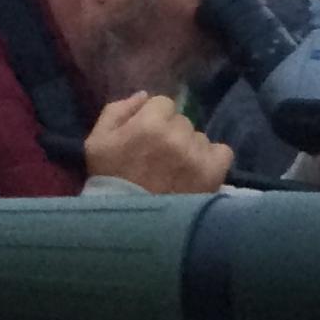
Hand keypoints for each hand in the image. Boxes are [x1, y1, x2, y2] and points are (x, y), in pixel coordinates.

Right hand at [85, 91, 231, 193]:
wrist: (127, 224)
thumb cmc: (109, 180)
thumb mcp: (97, 142)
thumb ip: (118, 110)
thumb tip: (144, 95)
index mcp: (148, 124)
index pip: (163, 103)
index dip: (154, 118)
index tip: (147, 138)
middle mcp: (176, 136)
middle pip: (182, 121)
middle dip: (172, 134)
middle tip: (160, 158)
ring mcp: (196, 156)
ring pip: (199, 138)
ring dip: (190, 148)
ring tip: (176, 171)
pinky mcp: (212, 174)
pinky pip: (222, 152)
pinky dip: (212, 159)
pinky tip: (197, 172)